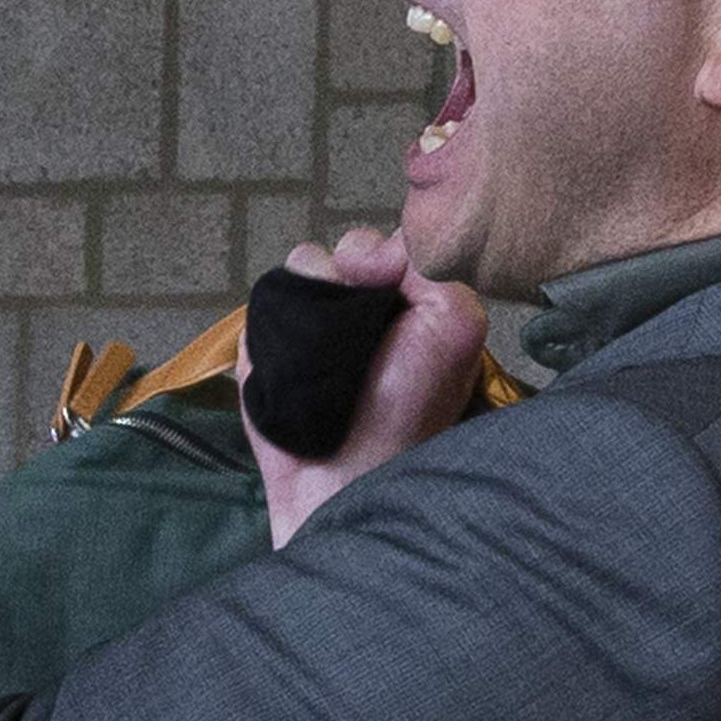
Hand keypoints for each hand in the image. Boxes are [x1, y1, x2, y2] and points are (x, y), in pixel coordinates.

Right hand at [256, 226, 495, 548]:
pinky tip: (289, 347)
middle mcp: (368, 309)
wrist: (343, 477)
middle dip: (348, 268)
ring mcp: (317, 324)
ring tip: (321, 339)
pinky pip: (267, 299)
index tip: (382, 280)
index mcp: (416, 303)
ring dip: (311, 290)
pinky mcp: (272, 340)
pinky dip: (274, 313)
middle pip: (348, 248)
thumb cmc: (406, 413)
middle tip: (354, 314)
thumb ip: (429, 267)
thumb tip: (368, 248)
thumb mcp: (453, 326)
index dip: (387, 252)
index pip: (398, 243)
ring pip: (304, 267)